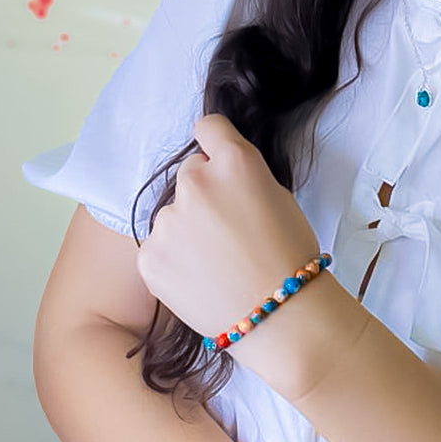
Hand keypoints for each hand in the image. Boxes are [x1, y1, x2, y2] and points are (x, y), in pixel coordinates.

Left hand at [135, 113, 320, 340]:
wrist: (280, 315)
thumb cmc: (290, 253)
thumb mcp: (279, 195)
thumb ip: (242, 175)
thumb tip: (220, 175)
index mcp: (235, 162)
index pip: (209, 125)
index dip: (215, 143)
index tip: (217, 158)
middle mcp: (196, 182)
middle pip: (191, 173)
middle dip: (205, 192)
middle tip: (227, 227)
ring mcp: (168, 220)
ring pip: (174, 213)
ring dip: (188, 227)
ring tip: (215, 260)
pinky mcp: (149, 256)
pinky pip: (160, 245)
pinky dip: (174, 258)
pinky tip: (200, 277)